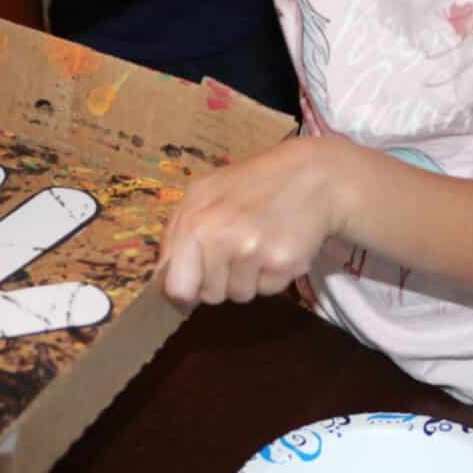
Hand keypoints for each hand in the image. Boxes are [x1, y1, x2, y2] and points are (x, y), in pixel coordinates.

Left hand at [158, 136, 351, 305]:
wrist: (312, 176)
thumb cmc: (249, 185)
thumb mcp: (202, 195)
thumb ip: (176, 235)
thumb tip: (161, 278)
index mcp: (193, 223)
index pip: (176, 288)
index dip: (186, 288)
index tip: (196, 281)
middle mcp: (220, 238)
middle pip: (209, 296)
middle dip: (220, 281)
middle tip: (236, 250)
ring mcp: (253, 252)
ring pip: (239, 295)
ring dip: (248, 278)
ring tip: (259, 244)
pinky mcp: (283, 264)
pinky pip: (267, 291)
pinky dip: (272, 276)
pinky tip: (277, 246)